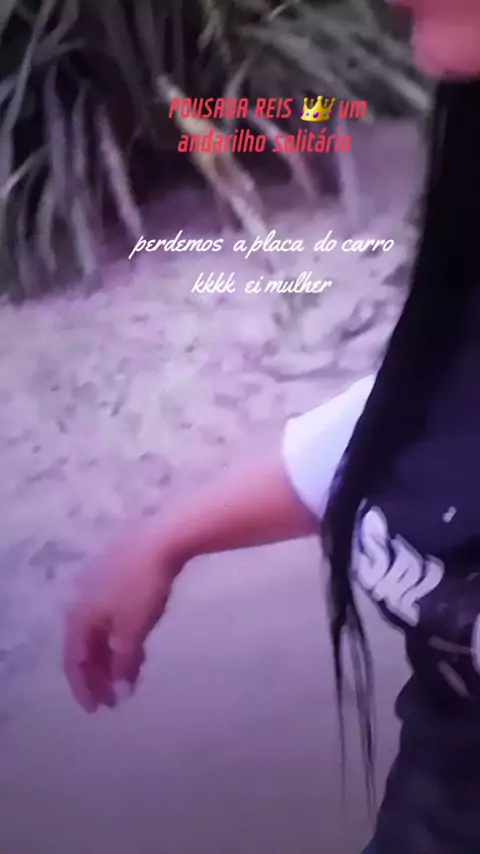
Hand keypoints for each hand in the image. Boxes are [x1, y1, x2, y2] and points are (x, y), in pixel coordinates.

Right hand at [64, 530, 177, 711]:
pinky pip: (114, 621)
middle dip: (98, 677)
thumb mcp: (132, 630)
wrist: (161, 541)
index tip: (98, 709)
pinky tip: (139, 652)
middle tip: (114, 700)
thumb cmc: (142, 587)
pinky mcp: (118, 582)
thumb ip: (124, 663)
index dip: (84, 687)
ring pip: (102, 635)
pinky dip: (122, 641)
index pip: (74, 660)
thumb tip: (120, 691)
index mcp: (80, 616)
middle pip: (86, 649)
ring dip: (112, 660)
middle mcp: (84, 604)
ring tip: (129, 680)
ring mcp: (100, 591)